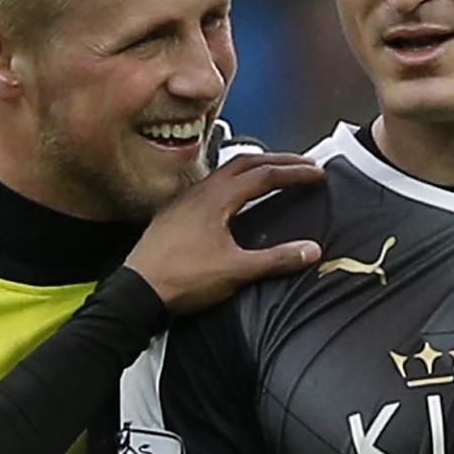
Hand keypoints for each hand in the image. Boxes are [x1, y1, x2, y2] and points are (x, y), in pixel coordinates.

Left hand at [124, 152, 322, 313]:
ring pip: (225, 171)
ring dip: (253, 168)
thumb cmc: (180, 279)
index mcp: (217, 198)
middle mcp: (200, 191)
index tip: (317, 174)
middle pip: (245, 162)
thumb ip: (275, 259)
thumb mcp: (235, 271)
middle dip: (278, 161)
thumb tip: (311, 250)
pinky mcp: (175, 212)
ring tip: (273, 174)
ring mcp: (185, 200)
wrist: (136, 292)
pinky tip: (234, 197)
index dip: (295, 173)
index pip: (264, 175)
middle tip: (302, 165)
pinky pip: (209, 185)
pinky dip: (232, 182)